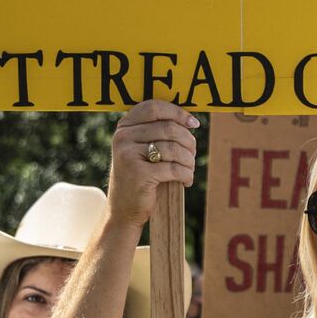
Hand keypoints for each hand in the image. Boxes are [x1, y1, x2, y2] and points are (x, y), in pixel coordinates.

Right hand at [107, 100, 199, 223]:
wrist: (123, 210)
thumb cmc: (140, 176)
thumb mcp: (142, 149)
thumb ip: (157, 132)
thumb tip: (191, 121)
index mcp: (124, 127)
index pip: (154, 107)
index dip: (178, 113)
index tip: (193, 124)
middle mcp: (123, 138)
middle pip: (169, 128)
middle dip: (188, 141)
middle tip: (192, 154)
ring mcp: (129, 155)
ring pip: (174, 148)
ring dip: (189, 160)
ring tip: (189, 169)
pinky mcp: (139, 174)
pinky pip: (174, 168)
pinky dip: (186, 175)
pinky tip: (186, 181)